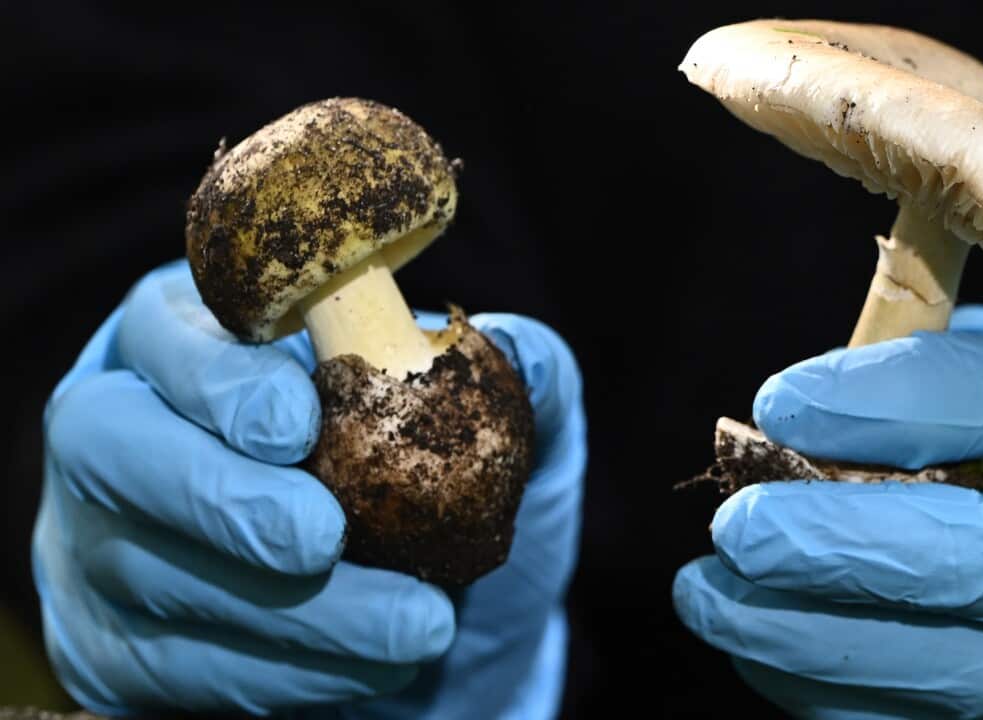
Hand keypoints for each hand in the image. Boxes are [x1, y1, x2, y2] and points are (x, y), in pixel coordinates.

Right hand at [36, 261, 583, 717]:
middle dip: (219, 496)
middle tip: (321, 539)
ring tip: (412, 626)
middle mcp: (124, 427)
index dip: (215, 376)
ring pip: (145, 571)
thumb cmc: (443, 478)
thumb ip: (512, 370)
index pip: (165, 330)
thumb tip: (518, 343)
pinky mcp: (116, 644)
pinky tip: (373, 667)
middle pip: (109, 445)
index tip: (296, 422)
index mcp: (199, 336)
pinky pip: (174, 666)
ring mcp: (100, 538)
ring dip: (284, 608)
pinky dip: (281, 672)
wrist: (431, 606)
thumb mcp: (490, 419)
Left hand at [673, 305, 982, 717]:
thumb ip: (965, 380)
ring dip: (813, 641)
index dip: (884, 403)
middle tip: (736, 529)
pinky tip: (761, 654)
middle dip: (846, 548)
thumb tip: (809, 407)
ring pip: (962, 672)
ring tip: (709, 598)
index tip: (778, 403)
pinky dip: (838, 698)